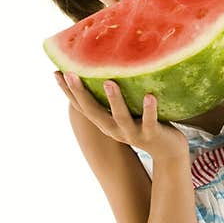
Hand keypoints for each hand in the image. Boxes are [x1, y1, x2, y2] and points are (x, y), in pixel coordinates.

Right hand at [55, 71, 188, 161]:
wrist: (168, 152)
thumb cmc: (145, 124)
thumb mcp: (126, 112)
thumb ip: (115, 98)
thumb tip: (106, 70)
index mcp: (105, 123)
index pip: (82, 107)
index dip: (68, 92)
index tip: (55, 73)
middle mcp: (114, 129)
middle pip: (93, 112)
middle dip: (80, 93)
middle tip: (70, 73)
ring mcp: (132, 134)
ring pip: (120, 117)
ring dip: (114, 100)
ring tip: (108, 81)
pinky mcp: (151, 135)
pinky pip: (149, 121)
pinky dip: (149, 110)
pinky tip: (150, 95)